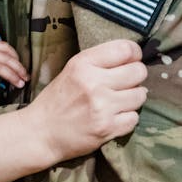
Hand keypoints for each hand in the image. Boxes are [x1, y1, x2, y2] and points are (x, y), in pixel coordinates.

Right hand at [24, 39, 147, 163]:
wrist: (41, 132)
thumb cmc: (56, 100)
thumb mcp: (71, 70)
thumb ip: (98, 62)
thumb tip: (132, 58)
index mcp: (83, 63)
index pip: (125, 49)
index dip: (134, 54)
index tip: (132, 60)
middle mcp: (93, 82)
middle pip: (138, 71)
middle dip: (136, 76)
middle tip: (126, 83)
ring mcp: (102, 106)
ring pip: (140, 95)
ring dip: (134, 98)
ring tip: (120, 101)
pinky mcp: (107, 128)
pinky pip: (134, 118)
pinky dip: (128, 118)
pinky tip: (115, 116)